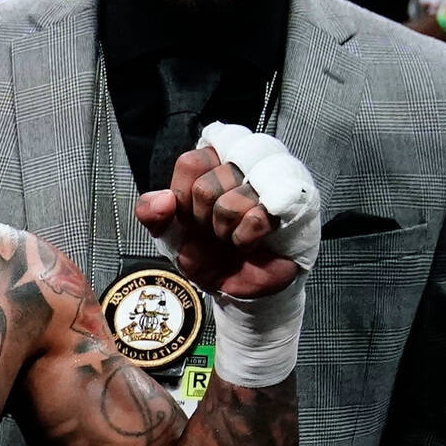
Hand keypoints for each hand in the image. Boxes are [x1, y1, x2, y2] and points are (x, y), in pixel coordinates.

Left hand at [135, 147, 298, 298]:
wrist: (238, 286)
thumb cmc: (209, 250)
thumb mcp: (170, 232)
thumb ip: (151, 211)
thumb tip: (164, 199)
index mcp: (215, 159)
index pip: (191, 162)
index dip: (184, 198)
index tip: (192, 215)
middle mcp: (246, 161)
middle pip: (208, 184)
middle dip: (204, 219)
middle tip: (215, 230)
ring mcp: (274, 179)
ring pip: (233, 201)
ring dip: (225, 230)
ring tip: (233, 236)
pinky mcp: (295, 205)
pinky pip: (257, 218)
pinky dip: (245, 240)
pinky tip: (249, 243)